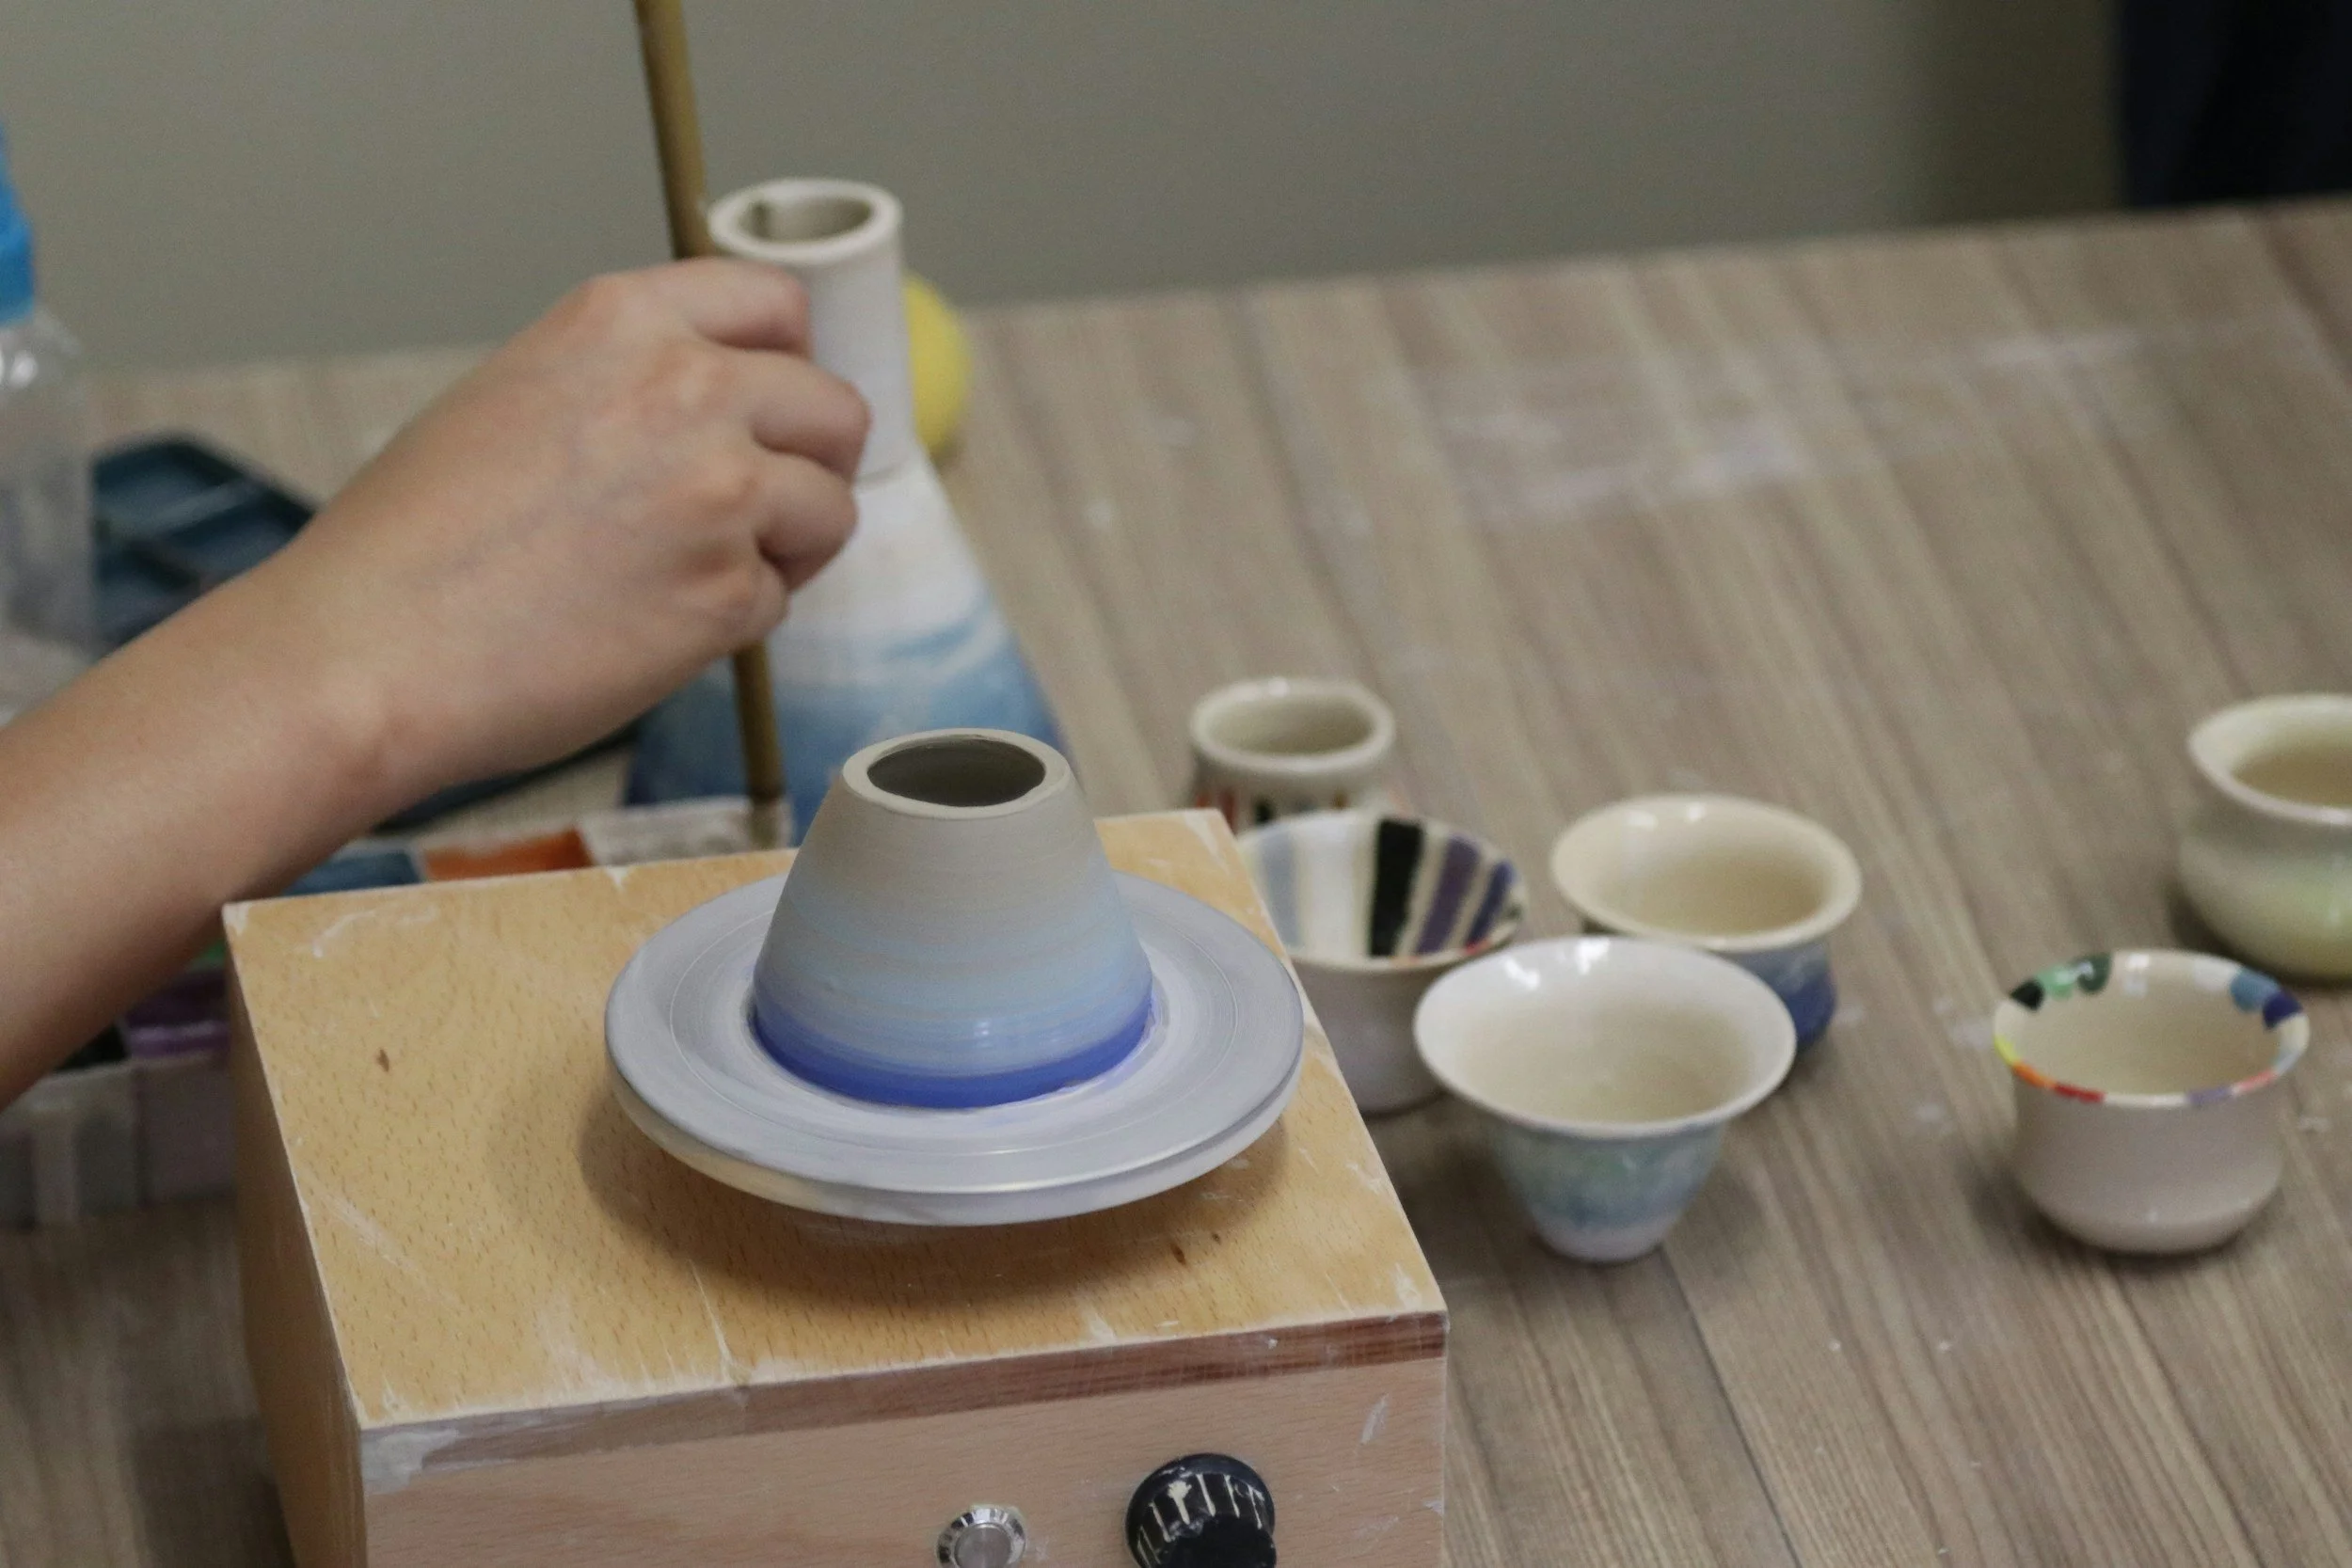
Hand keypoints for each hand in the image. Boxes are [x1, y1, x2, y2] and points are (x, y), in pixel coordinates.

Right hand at [235, 257, 868, 809]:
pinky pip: (779, 598)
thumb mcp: (513, 395)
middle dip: (813, 460)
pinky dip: (737, 620)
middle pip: (835, 408)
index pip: (776, 302)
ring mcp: (720, 491)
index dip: (792, 360)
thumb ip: (624, 382)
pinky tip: (655, 626)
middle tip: (764, 508)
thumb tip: (713, 407)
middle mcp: (687, 389)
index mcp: (622, 321)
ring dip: (788, 546)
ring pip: (830, 509)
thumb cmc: (411, 544)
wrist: (367, 650)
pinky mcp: (728, 593)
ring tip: (699, 574)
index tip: (778, 403)